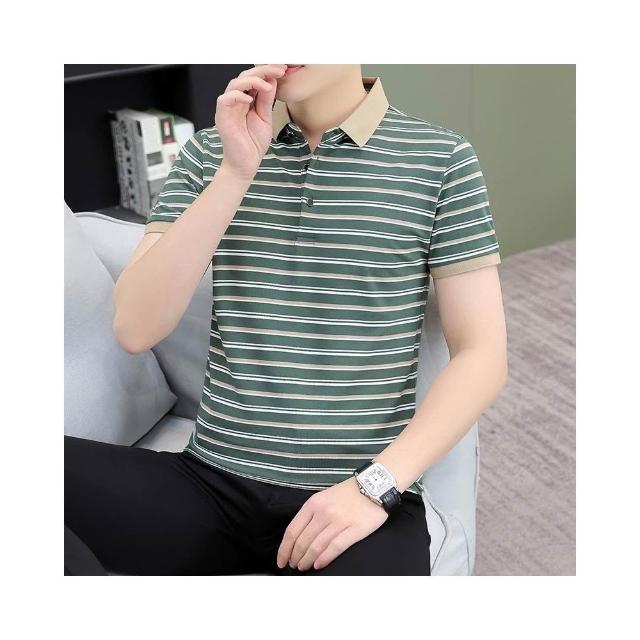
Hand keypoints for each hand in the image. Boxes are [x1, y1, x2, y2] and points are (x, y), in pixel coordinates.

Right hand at [215, 64, 287, 180]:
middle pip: (244, 77)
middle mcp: (235, 101)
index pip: (253, 79)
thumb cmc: (253, 144)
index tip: (283, 69)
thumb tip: (272, 81)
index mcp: (245, 100)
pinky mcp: (222, 118)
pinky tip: (250, 100)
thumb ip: (267, 100)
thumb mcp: (266, 118)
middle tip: (279, 70)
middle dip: (263, 71)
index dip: (267, 72)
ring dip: (252, 81)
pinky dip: (237, 96)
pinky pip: (225, 100)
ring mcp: (227, 109)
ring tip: (267, 85)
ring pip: (234, 84)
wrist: (246, 164)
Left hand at [276, 476, 387, 570]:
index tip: (281, 560)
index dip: (284, 549)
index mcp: (313, 504)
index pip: (292, 531)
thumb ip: (311, 514)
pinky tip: (319, 565)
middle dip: (295, 557)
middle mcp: (323, 512)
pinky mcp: (354, 530)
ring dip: (307, 560)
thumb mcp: (324, 497)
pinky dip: (324, 559)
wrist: (373, 485)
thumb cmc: (348, 493)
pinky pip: (335, 547)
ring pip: (316, 546)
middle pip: (302, 541)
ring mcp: (339, 521)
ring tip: (304, 567)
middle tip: (294, 566)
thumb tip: (299, 537)